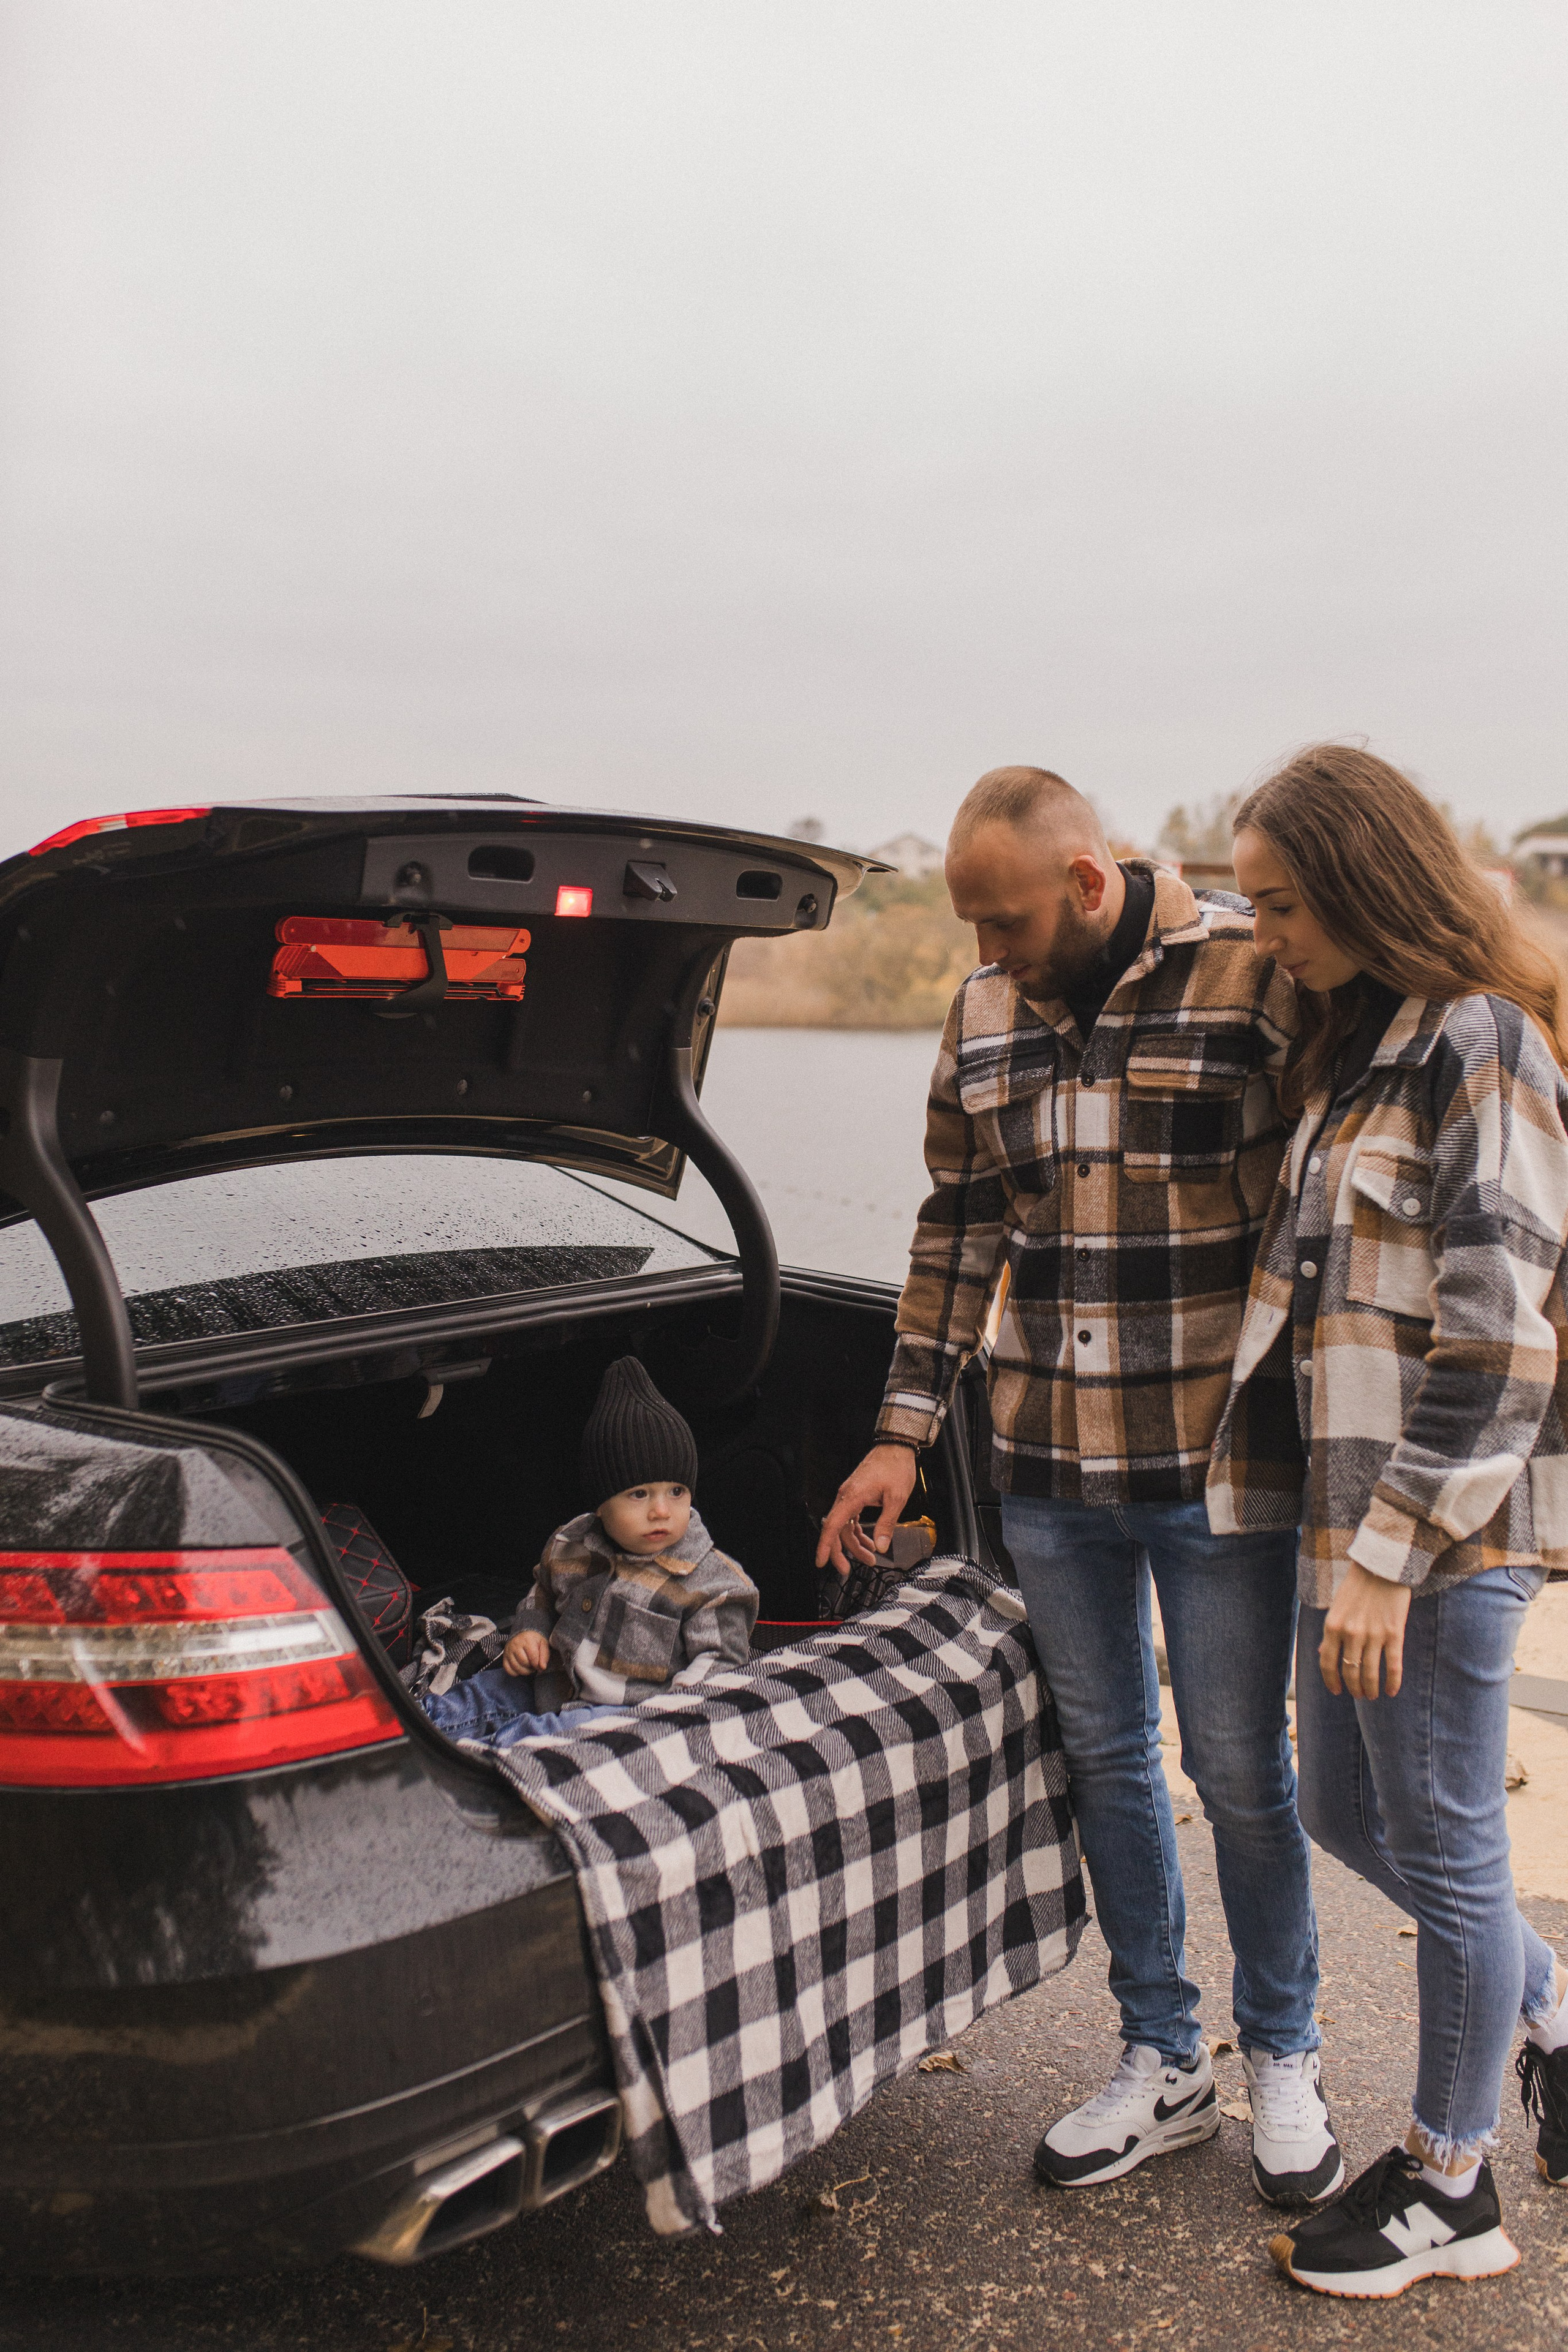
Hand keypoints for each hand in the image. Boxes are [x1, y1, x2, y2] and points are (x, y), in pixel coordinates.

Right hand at [503, 1628, 550, 1676]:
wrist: (523, 1634)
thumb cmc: (534, 1640)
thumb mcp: (543, 1644)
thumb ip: (545, 1656)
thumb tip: (542, 1667)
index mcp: (527, 1640)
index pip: (533, 1657)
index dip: (538, 1665)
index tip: (540, 1665)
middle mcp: (515, 1645)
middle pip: (524, 1662)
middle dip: (531, 1667)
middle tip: (534, 1665)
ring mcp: (508, 1651)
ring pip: (516, 1667)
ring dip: (524, 1671)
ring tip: (528, 1667)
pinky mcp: (504, 1657)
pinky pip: (508, 1670)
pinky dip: (515, 1672)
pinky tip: (521, 1668)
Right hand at [815, 1444, 918, 1575]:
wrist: (896, 1447)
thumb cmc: (895, 1466)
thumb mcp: (896, 1498)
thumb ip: (887, 1524)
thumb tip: (881, 1545)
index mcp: (852, 1497)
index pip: (832, 1526)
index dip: (825, 1546)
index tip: (821, 1562)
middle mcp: (846, 1496)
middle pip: (836, 1530)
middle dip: (841, 1552)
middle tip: (847, 1570)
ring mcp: (850, 1495)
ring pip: (845, 1526)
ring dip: (854, 1544)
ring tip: (869, 1557)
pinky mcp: (856, 1495)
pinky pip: (851, 1518)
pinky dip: (858, 1532)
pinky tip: (868, 1540)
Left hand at [1319, 1565, 1411, 1699]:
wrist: (1382, 1566)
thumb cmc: (1357, 1585)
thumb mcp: (1336, 1606)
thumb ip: (1331, 1631)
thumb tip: (1321, 1652)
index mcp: (1332, 1625)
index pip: (1327, 1662)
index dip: (1331, 1680)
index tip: (1337, 1691)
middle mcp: (1351, 1633)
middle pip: (1350, 1671)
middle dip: (1354, 1688)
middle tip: (1359, 1694)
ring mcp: (1373, 1634)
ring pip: (1370, 1672)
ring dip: (1371, 1688)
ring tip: (1372, 1695)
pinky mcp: (1394, 1633)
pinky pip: (1393, 1665)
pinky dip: (1392, 1682)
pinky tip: (1391, 1691)